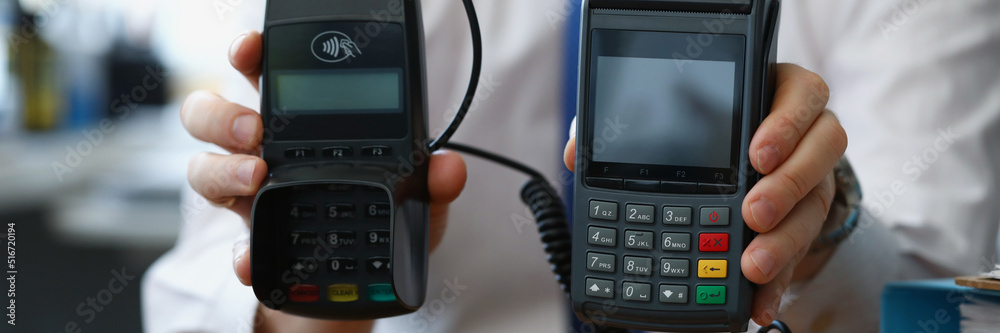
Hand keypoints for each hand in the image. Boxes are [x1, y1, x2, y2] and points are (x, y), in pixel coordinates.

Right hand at [180, 31, 466, 332]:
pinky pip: (233, 245)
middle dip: (222, 113)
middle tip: (255, 129)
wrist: (359, 288)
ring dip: (221, 169)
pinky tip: (253, 258)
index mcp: (299, 128)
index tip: (250, 49)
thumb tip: (449, 167)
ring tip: (256, 178)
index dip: (249, 57)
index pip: (263, 78)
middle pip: (211, 116)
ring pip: (202, 168)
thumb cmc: (379, 226)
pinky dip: (242, 253)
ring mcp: (250, 199)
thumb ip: (431, 182)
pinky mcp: (253, 245)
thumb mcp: (415, 202)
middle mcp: (264, 155)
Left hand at [564, 64, 846, 325]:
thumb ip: (632, 126)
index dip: (786, 124)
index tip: (755, 154)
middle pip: (823, 153)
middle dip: (786, 187)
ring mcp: (812, 180)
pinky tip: (759, 300)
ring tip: (750, 266)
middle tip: (750, 214)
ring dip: (784, 242)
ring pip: (815, 208)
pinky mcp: (806, 222)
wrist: (747, 162)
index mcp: (780, 94)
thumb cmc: (705, 129)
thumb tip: (577, 153)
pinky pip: (802, 252)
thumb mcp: (673, 118)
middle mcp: (808, 136)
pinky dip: (780, 279)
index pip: (802, 95)